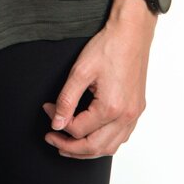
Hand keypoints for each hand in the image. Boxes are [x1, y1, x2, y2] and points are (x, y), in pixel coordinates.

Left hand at [40, 7, 155, 158]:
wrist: (131, 33)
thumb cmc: (108, 47)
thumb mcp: (80, 71)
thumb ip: (67, 99)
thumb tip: (56, 122)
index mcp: (110, 107)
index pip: (78, 129)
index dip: (58, 122)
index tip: (47, 108)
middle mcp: (126, 116)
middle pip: (94, 147)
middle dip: (70, 148)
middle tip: (52, 139)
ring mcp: (134, 114)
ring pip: (110, 147)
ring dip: (88, 150)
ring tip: (69, 144)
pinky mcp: (137, 109)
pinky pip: (122, 137)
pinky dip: (105, 143)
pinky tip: (94, 136)